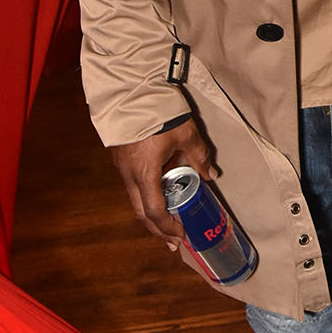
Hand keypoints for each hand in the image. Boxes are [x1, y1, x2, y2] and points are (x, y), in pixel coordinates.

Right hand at [110, 118, 213, 250]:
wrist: (130, 91)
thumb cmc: (160, 113)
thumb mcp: (185, 135)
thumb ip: (199, 156)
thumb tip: (211, 176)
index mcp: (145, 173)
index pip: (154, 211)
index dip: (168, 227)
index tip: (181, 236)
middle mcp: (129, 175)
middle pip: (141, 212)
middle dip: (158, 229)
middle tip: (173, 241)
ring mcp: (122, 167)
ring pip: (135, 199)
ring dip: (152, 213)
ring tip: (169, 221)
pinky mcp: (120, 158)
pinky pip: (133, 185)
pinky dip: (146, 196)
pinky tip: (158, 193)